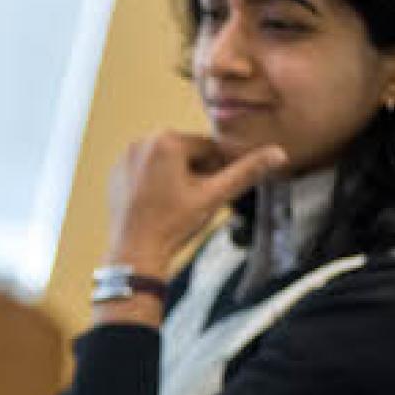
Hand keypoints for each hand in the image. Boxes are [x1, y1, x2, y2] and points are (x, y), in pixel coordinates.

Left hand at [106, 132, 286, 275]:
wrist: (135, 253)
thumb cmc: (173, 225)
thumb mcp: (214, 196)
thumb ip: (246, 172)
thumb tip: (278, 153)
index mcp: (166, 141)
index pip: (207, 149)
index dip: (215, 172)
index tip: (209, 193)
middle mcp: (141, 142)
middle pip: (185, 153)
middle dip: (195, 174)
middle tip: (190, 202)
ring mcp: (125, 157)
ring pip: (166, 162)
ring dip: (177, 178)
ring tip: (173, 205)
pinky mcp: (116, 173)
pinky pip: (145, 171)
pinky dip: (155, 183)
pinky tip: (157, 205)